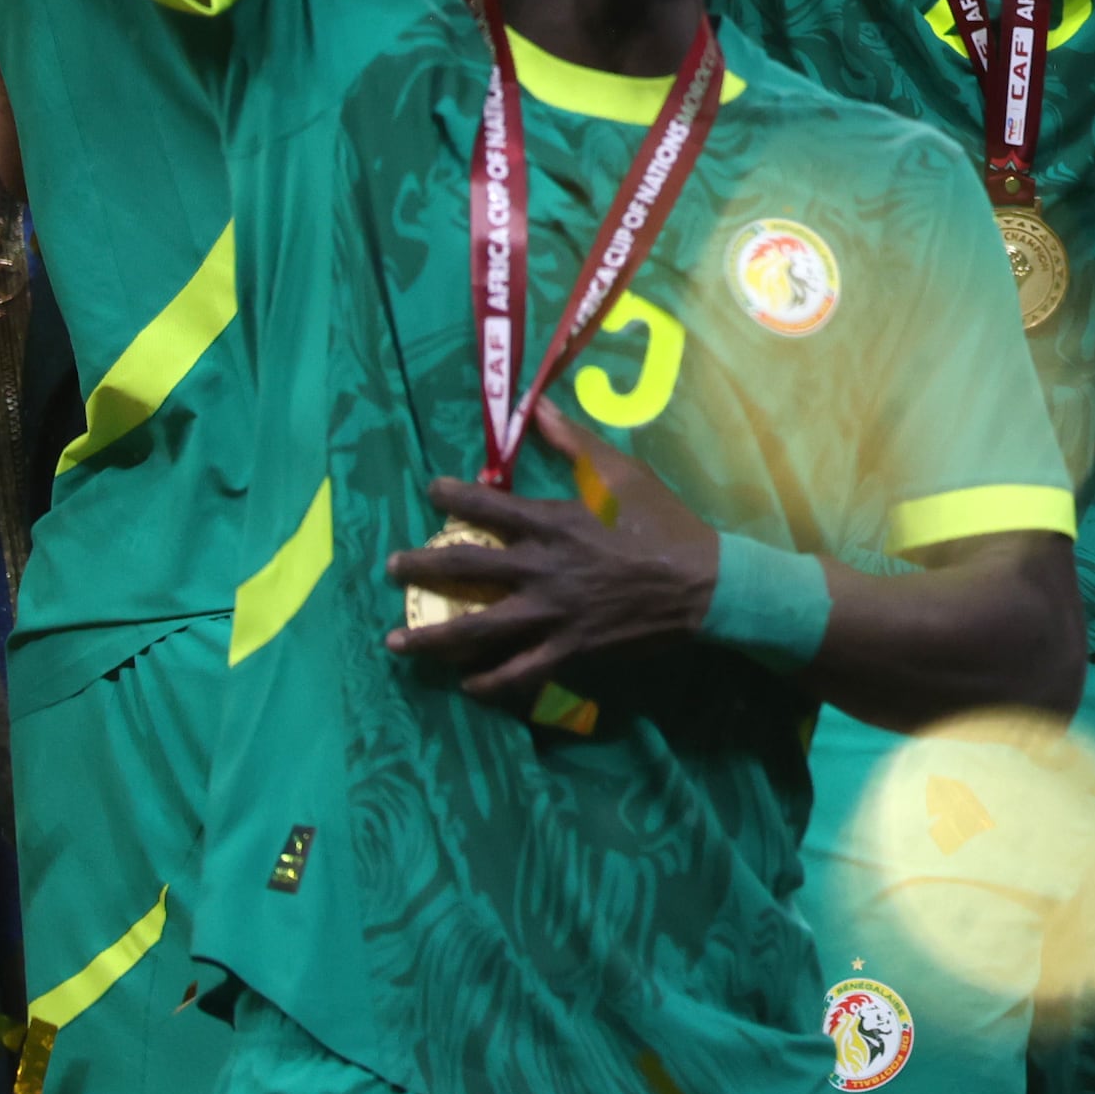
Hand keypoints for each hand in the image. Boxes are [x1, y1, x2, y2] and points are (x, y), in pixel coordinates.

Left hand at [387, 397, 726, 707]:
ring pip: (476, 631)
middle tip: (391, 568)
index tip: (431, 490)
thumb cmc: (662, 524)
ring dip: (431, 637)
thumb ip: (574, 443)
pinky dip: (489, 682)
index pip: (487, 506)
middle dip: (420, 567)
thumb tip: (537, 408)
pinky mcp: (568, 649)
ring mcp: (551, 615)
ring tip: (397, 642)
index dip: (453, 496)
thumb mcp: (623, 474)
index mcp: (553, 522)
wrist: (703, 584)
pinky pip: (517, 673)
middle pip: (464, 569)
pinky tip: (466, 685)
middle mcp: (542, 570)